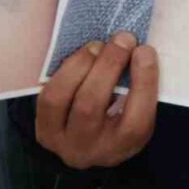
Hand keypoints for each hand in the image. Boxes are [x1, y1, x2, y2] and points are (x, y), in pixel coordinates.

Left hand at [36, 31, 159, 168]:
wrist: (89, 146)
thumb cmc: (122, 120)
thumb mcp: (138, 111)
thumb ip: (140, 85)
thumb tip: (137, 48)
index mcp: (125, 146)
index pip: (136, 120)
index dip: (142, 81)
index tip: (144, 50)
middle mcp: (91, 149)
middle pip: (90, 105)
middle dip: (107, 64)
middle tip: (122, 38)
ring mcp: (61, 142)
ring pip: (59, 98)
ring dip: (80, 64)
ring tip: (98, 46)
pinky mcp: (43, 130)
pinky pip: (47, 95)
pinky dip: (65, 69)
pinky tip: (82, 56)